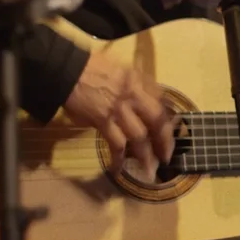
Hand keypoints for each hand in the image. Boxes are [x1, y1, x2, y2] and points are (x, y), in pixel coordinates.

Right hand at [62, 51, 174, 174]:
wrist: (69, 70)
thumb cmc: (93, 68)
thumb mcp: (122, 70)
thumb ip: (136, 85)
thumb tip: (146, 104)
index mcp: (140, 81)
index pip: (161, 102)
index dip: (167, 119)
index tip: (169, 132)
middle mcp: (134, 95)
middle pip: (157, 121)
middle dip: (164, 141)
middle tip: (166, 156)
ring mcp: (120, 110)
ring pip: (139, 137)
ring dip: (146, 156)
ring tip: (149, 171)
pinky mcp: (103, 121)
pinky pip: (116, 144)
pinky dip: (118, 158)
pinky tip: (119, 169)